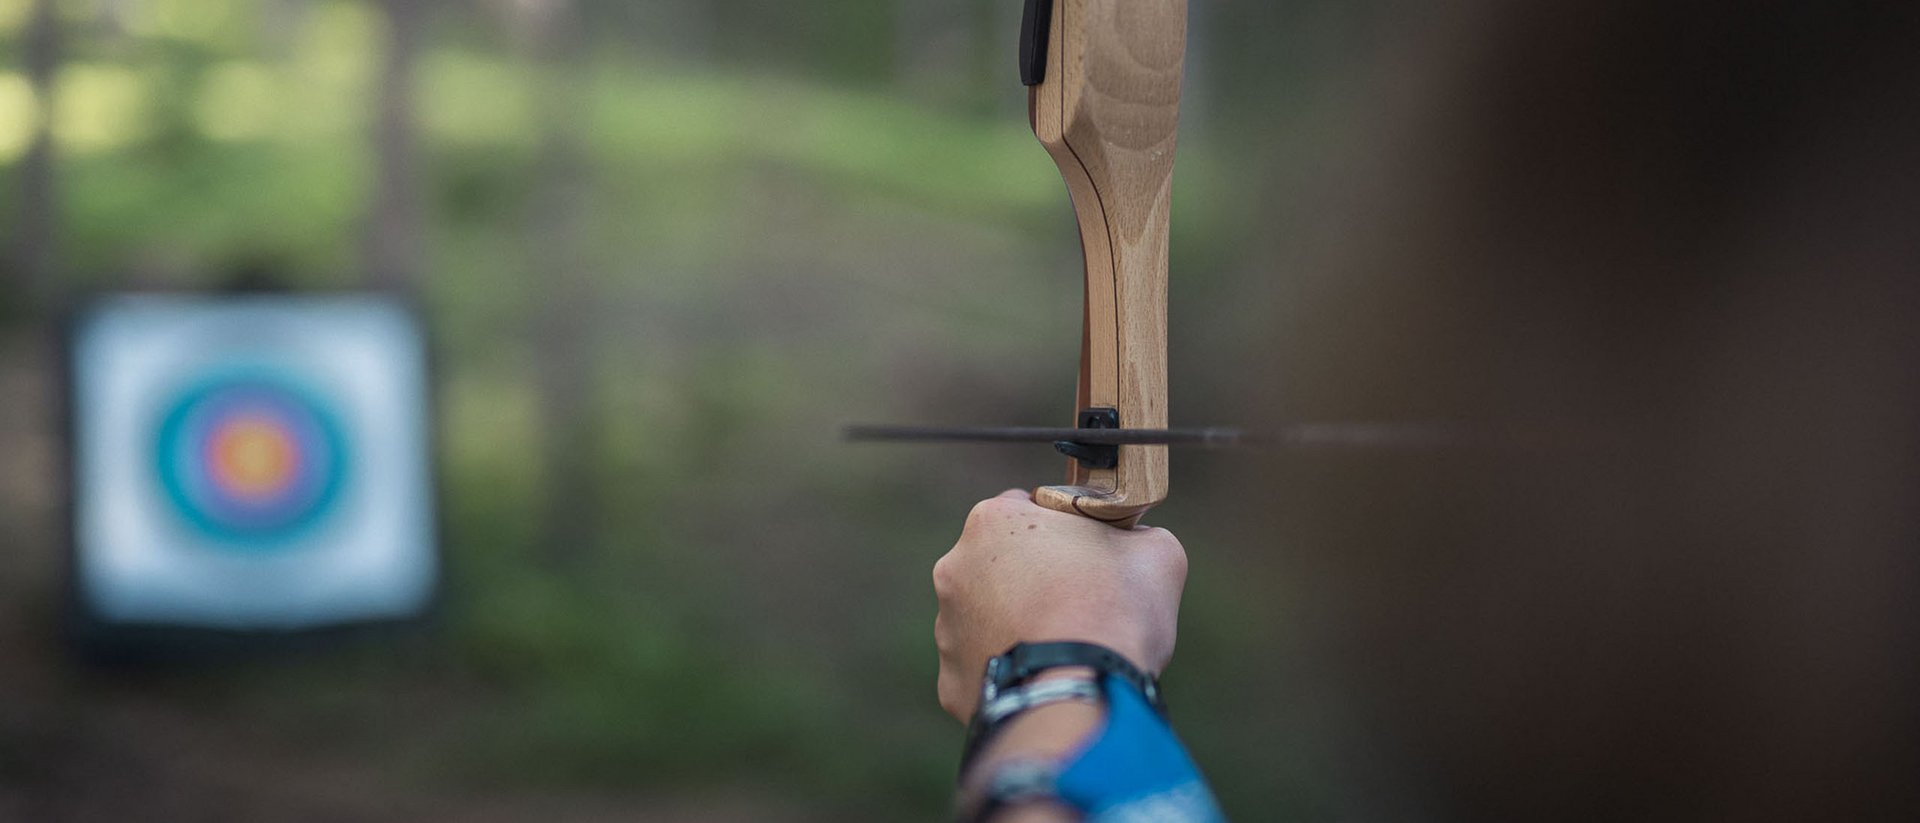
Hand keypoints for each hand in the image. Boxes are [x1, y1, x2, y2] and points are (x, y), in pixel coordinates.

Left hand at [932, 489, 1188, 721]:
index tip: (1085, 556)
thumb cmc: (1114, 613)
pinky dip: (1008, 671)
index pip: (1025, 508)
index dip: (1060, 530)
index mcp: (993, 520)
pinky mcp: (951, 680)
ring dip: (1015, 625)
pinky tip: (1042, 678)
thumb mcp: (1154, 552)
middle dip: (1031, 578)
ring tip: (1061, 647)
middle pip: (999, 564)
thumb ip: (1134, 534)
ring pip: (986, 617)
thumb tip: (1134, 542)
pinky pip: (982, 668)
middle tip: (1076, 604)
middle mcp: (955, 568)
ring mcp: (946, 628)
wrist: (1082, 695)